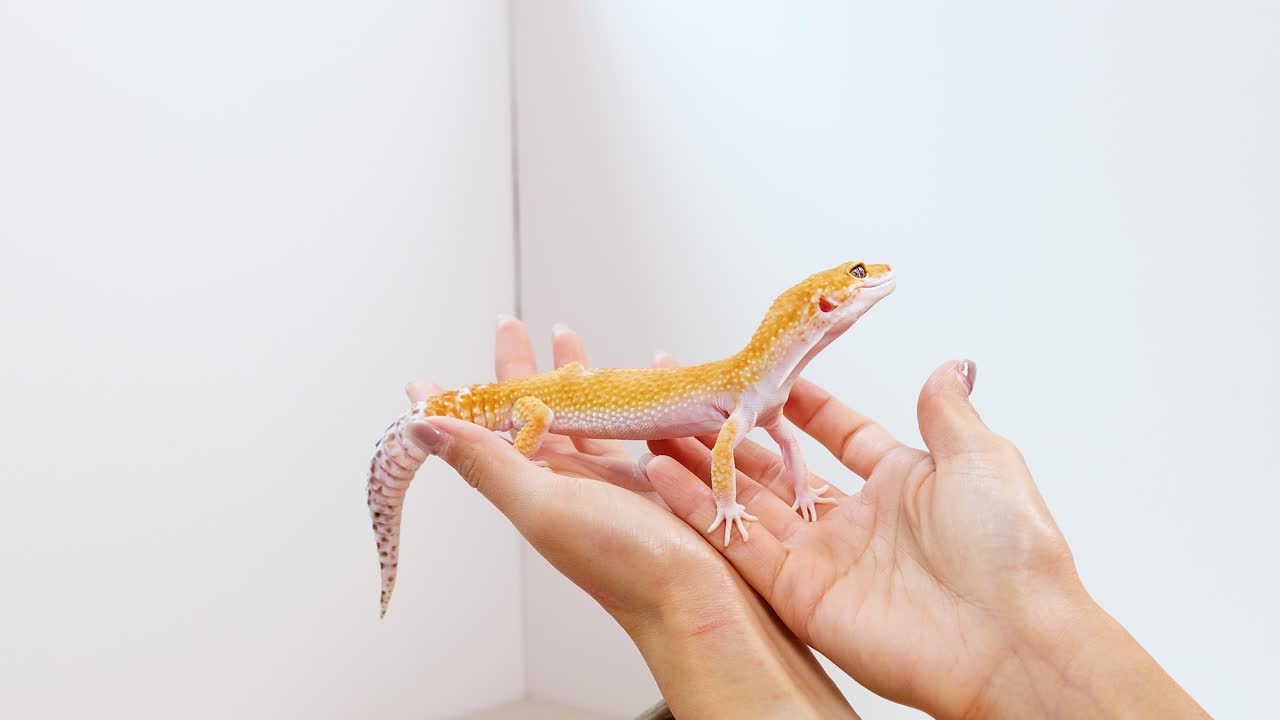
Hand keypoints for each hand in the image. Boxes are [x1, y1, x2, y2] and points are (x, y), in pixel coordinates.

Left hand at [403, 317, 858, 718]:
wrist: (700, 602)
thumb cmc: (622, 563)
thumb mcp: (543, 505)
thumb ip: (485, 462)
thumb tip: (418, 427)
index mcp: (535, 486)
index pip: (482, 436)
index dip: (455, 407)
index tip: (422, 381)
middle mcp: (570, 482)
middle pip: (536, 414)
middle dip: (521, 369)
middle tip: (510, 324)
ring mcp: (615, 479)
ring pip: (588, 415)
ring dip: (577, 377)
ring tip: (570, 337)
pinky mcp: (659, 478)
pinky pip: (644, 424)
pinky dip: (643, 392)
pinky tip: (656, 367)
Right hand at [643, 361, 1209, 718]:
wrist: (1009, 640)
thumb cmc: (1010, 550)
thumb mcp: (982, 457)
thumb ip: (947, 411)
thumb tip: (951, 366)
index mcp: (901, 483)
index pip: (838, 435)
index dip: (804, 406)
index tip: (768, 373)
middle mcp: (856, 522)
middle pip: (777, 468)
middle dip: (731, 433)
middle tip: (688, 400)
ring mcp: (822, 559)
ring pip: (745, 502)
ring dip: (699, 465)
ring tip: (654, 427)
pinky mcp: (797, 594)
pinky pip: (736, 543)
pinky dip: (694, 508)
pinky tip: (660, 473)